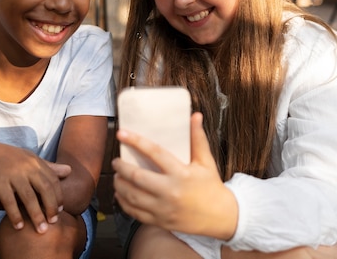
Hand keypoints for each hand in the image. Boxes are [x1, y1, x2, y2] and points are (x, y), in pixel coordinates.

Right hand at [0, 142, 70, 232]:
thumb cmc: (11, 158)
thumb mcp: (31, 159)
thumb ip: (49, 167)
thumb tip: (69, 171)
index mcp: (36, 163)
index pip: (53, 181)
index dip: (58, 197)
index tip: (61, 211)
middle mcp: (27, 168)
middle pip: (45, 189)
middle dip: (51, 207)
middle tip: (53, 222)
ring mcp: (13, 174)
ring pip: (28, 197)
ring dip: (36, 215)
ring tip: (40, 230)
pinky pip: (9, 201)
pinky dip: (15, 215)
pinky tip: (19, 226)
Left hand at [112, 113, 237, 239]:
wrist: (220, 217)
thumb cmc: (211, 186)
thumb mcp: (206, 161)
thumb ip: (198, 139)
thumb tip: (195, 115)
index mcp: (181, 174)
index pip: (154, 153)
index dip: (136, 142)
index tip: (122, 134)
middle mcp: (170, 191)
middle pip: (137, 177)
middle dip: (121, 167)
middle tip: (116, 160)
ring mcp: (163, 209)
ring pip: (132, 196)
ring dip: (119, 185)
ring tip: (116, 176)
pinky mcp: (160, 221)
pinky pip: (135, 212)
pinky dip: (124, 203)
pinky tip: (121, 194)